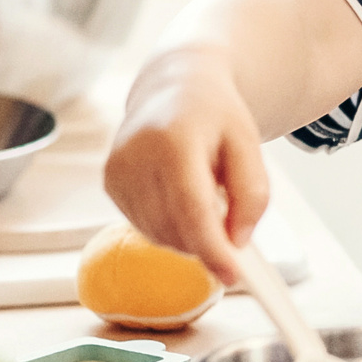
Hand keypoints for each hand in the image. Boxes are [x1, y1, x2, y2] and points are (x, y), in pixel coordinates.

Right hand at [103, 45, 268, 283]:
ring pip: (159, 234)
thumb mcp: (250, 144)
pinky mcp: (109, 181)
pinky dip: (170, 223)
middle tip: (230, 216)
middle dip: (208, 239)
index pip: (191, 209)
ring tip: (202, 190)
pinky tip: (179, 192)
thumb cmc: (216, 114)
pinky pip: (146, 226)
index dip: (212, 248)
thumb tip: (237, 242)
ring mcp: (117, 170)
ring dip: (189, 232)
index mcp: (173, 140)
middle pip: (176, 228)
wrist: (174, 86)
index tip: (232, 275)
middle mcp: (136, 155)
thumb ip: (252, 194)